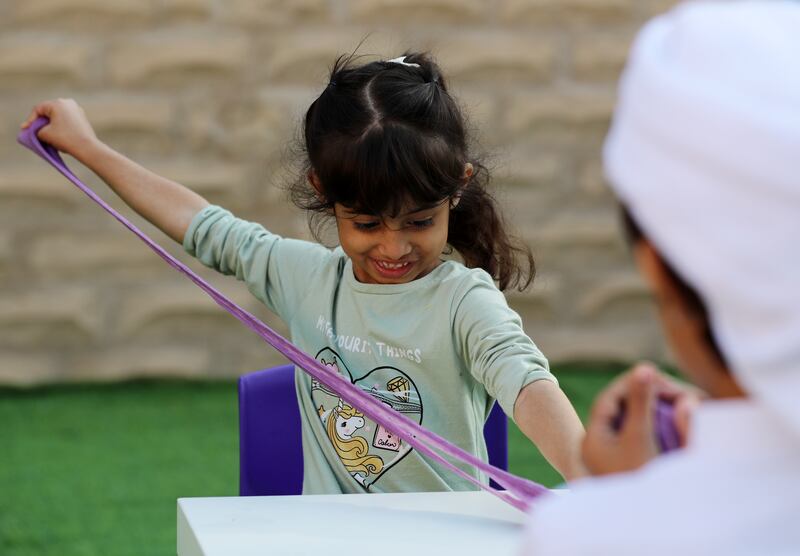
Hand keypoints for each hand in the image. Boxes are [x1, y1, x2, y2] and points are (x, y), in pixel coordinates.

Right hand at [20, 98, 98, 159]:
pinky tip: (57, 135)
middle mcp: (68, 102)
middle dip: (40, 122)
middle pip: (48, 111)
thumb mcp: (44, 134)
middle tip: (33, 131)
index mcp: (58, 103)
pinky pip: (66, 120)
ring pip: (58, 116)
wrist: (87, 147)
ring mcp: (76, 109)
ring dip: (50, 124)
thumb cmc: (65, 138)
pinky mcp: (82, 117)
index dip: (30, 120)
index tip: (25, 129)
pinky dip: (60, 126)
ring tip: (45, 135)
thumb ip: (36, 129)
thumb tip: (37, 130)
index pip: (38, 109)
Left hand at [581, 363, 702, 475]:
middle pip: (622, 409)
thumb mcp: (640, 437)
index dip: (630, 383)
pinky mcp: (635, 463)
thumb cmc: (640, 477)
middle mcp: (602, 447)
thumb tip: (644, 368)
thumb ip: (641, 403)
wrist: (648, 520)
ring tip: (683, 402)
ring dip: (658, 409)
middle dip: (648, 395)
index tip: (653, 373)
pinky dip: (662, 424)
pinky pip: (647, 435)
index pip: (608, 399)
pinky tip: (680, 418)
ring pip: (637, 422)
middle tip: (673, 389)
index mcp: (594, 439)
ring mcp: (618, 457)